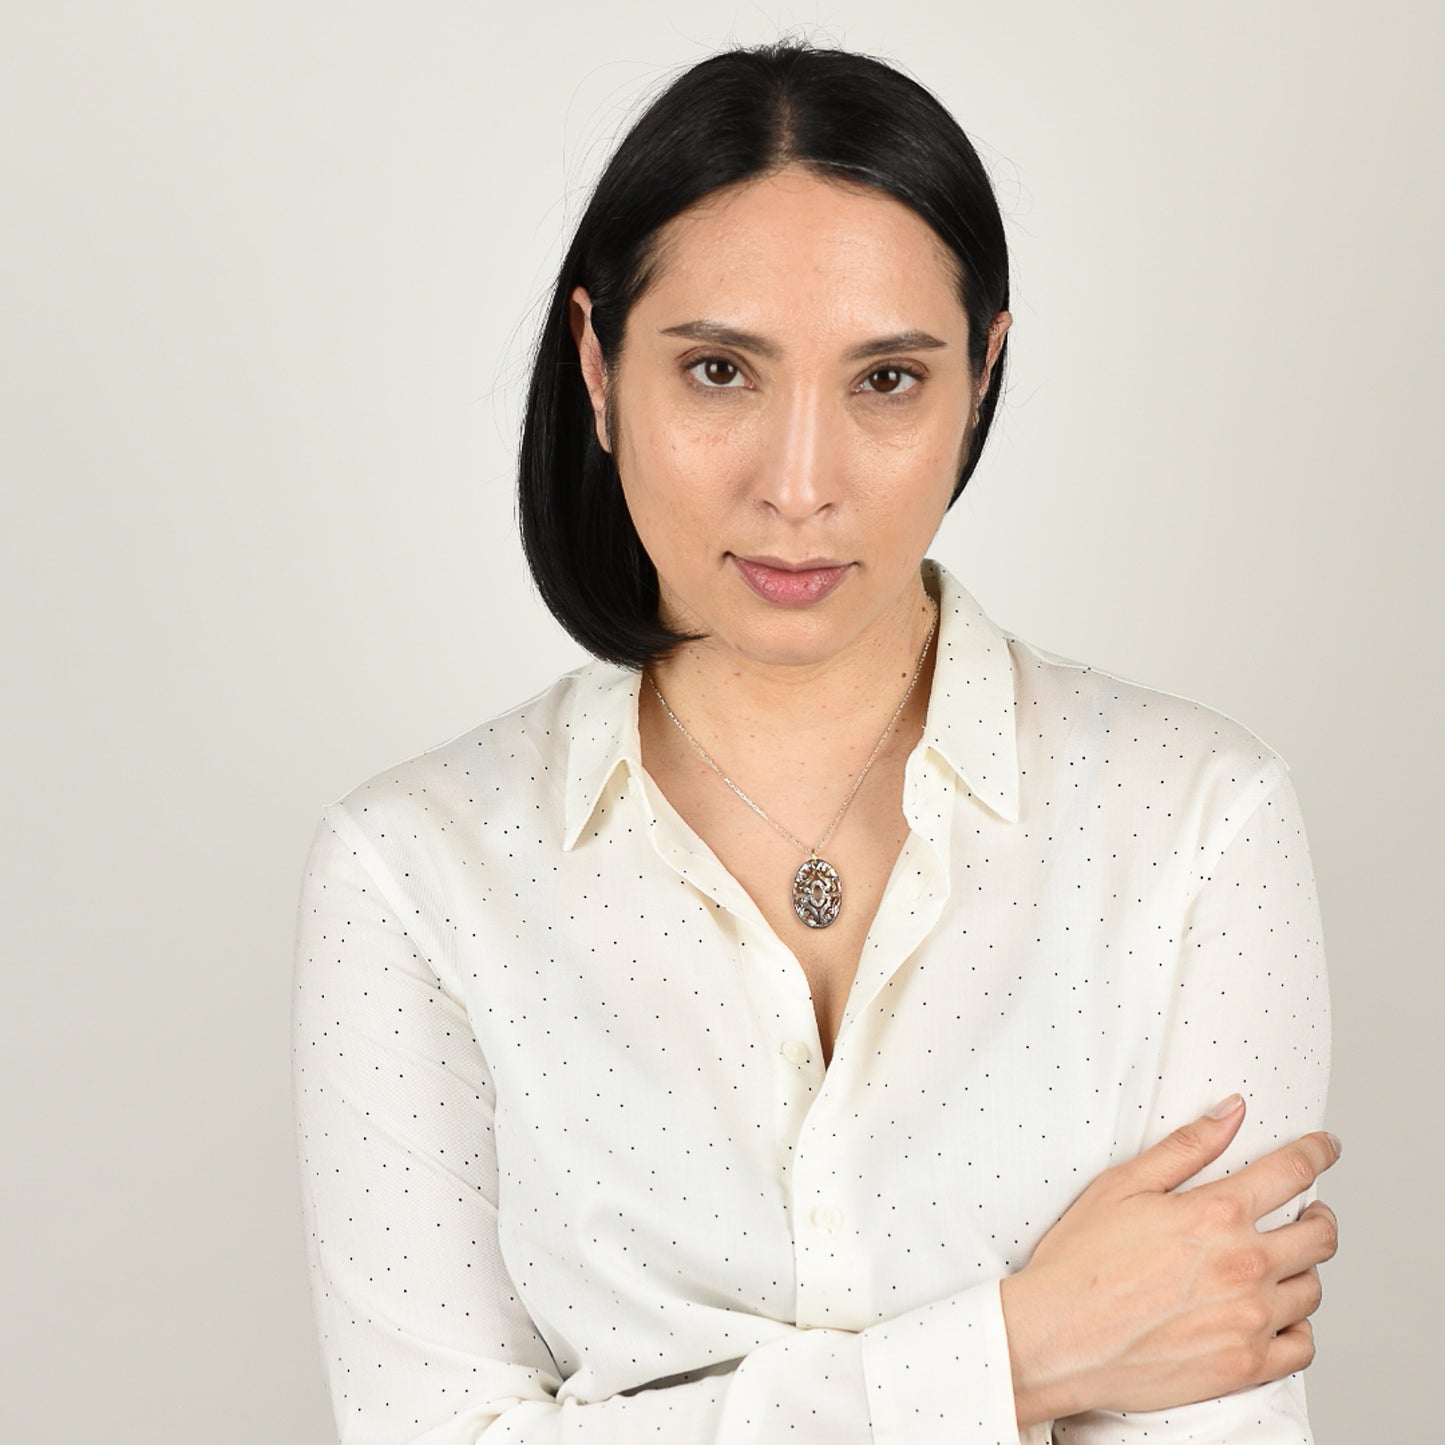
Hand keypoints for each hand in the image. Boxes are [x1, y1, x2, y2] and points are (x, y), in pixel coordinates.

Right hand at [998, 1095, 1339, 1427]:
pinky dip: (1298, 1327)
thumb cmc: (1080, 1261)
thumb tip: (1232, 1111)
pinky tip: (1277, 1314)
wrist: (1058, 1339)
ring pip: (1313, 1289)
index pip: (1292, 1173)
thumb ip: (1185, 1147)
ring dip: (1304, 1270)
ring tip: (1282, 1263)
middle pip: (1320, 1235)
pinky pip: (1303, 1347)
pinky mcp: (1245, 1366)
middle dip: (1319, 1215)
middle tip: (1308, 1212)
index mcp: (1216, 1214)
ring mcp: (1249, 1320)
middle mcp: (1244, 1265)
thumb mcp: (1122, 1185)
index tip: (1324, 1147)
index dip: (1316, 1153)